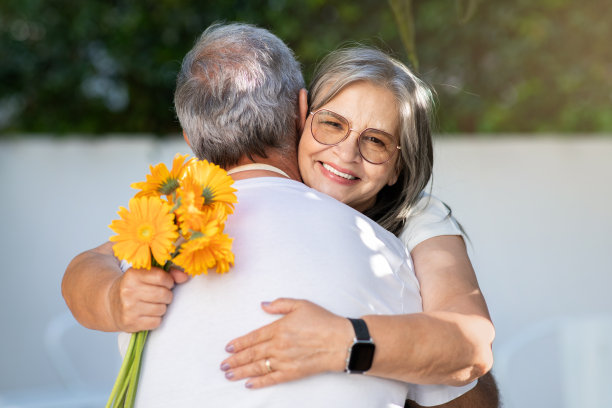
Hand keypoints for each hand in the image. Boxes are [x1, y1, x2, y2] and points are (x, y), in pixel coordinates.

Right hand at [107, 266, 188, 331]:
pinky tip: (147, 314)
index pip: (161, 277)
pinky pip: (156, 322)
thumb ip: (168, 272)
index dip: (169, 281)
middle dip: (167, 295)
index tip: (166, 283)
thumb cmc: (135, 286)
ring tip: (152, 304)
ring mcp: (128, 308)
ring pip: (161, 309)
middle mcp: (128, 291)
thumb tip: (186, 276)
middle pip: (164, 294)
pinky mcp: (130, 323)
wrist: (110, 303)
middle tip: (160, 295)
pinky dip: (156, 319)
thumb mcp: (146, 274)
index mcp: (132, 275)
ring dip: (162, 307)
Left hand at [220, 298, 352, 388]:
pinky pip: (272, 379)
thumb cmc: (323, 321)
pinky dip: (259, 382)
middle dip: (235, 360)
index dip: (239, 343)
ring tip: (228, 374)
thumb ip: (280, 304)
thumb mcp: (301, 304)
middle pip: (252, 354)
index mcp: (279, 328)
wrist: (341, 341)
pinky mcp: (292, 372)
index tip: (228, 347)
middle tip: (223, 364)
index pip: (253, 337)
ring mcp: (285, 361)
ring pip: (258, 367)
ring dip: (241, 371)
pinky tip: (248, 384)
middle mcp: (279, 345)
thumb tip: (263, 305)